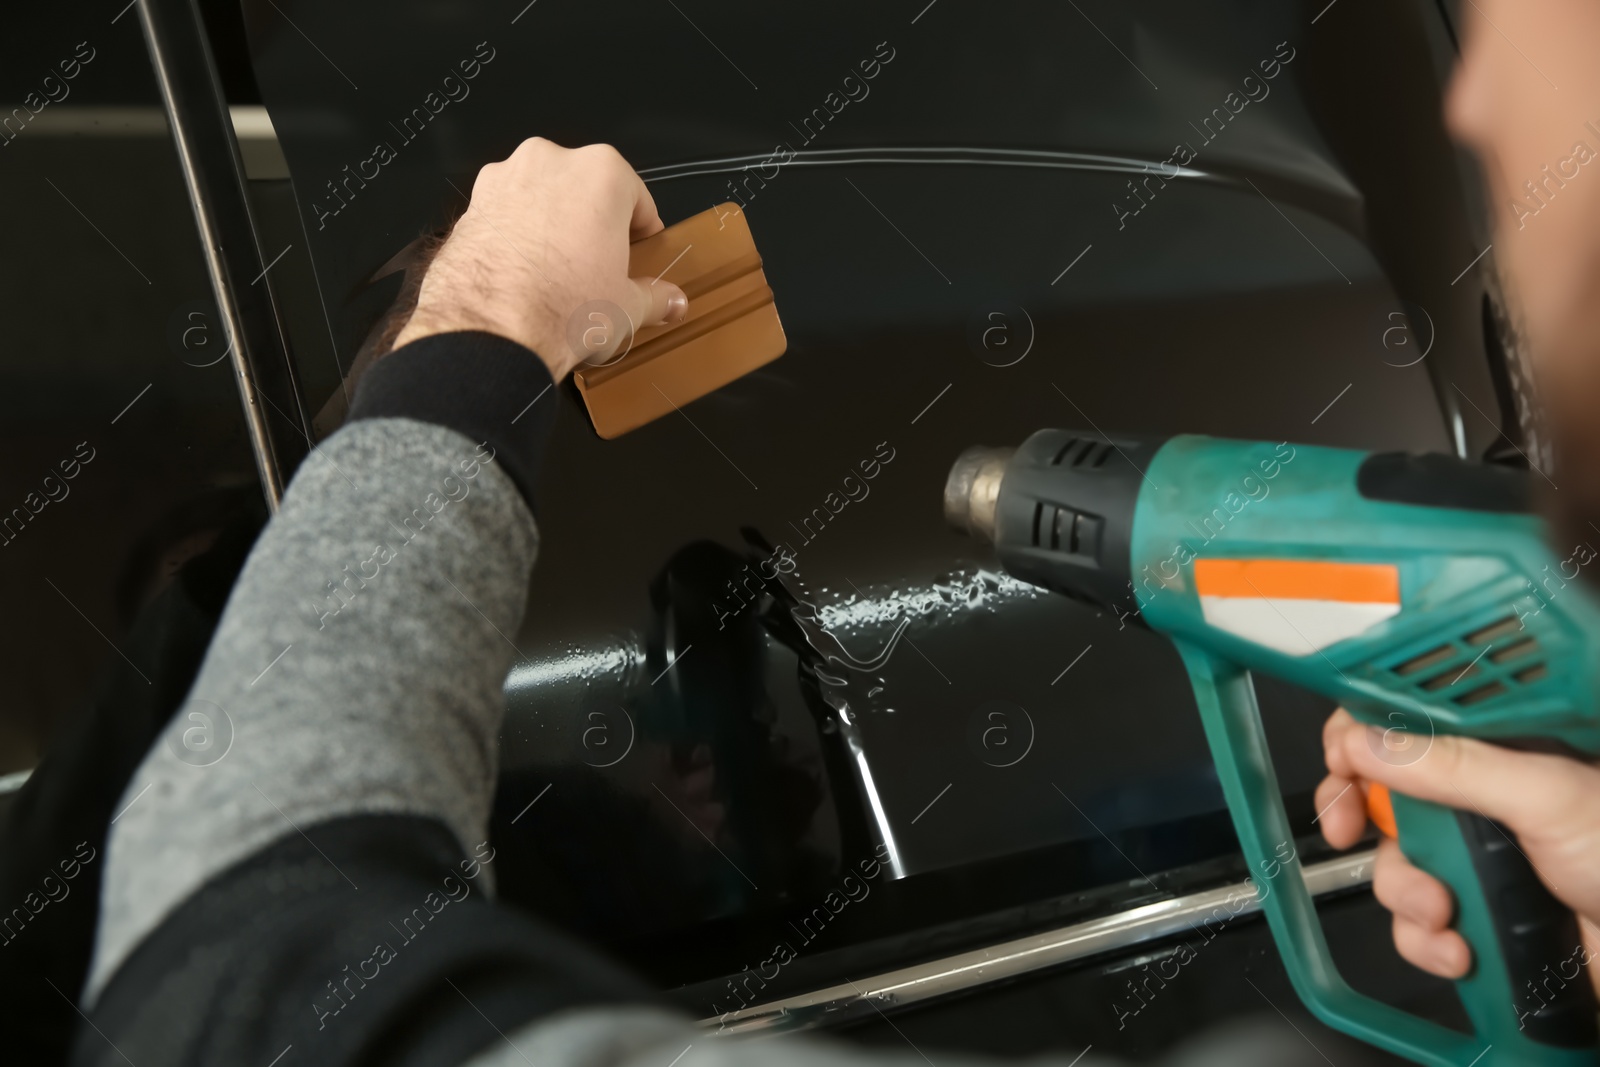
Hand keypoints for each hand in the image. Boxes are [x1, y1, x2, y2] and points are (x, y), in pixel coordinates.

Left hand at [391, 138, 688, 380]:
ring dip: (554, 228)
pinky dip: (518, 238)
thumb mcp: (627, 308)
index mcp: (601, 173)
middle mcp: (550, 163)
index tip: (640, 255)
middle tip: (601, 270)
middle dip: (594, 226)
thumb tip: (669, 301)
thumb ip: (655, 297)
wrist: (489, 332)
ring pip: (543, 200)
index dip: (643, 233)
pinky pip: (507, 216)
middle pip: (586, 193)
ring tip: (559, 277)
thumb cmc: (561, 307)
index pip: (637, 200)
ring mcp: (504, 180)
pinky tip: (525, 277)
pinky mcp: (470, 206)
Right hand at [1318, 708, 1599, 991]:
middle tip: (1345, 827)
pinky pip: (1414, 926)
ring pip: (1394, 865)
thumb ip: (1452, 765)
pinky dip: (1429, 942)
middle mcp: (1482, 799)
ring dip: (1408, 895)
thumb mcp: (1545, 797)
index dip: (1361, 734)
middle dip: (1360, 820)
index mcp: (1500, 749)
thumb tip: (1369, 738)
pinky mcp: (1475, 914)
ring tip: (1448, 910)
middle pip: (1382, 792)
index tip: (1340, 759)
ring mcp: (1476, 859)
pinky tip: (1463, 947)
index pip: (1408, 719)